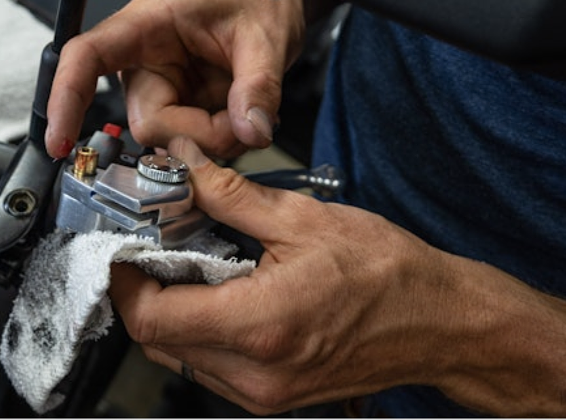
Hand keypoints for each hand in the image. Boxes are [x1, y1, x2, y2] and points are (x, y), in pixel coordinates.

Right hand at [45, 0, 304, 158]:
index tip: (60, 140)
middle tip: (243, 118)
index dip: (65, 97)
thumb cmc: (259, 2)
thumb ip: (259, 86)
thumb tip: (250, 130)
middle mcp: (144, 58)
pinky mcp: (177, 110)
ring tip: (244, 110)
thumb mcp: (265, 37)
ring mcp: (159, 88)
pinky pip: (188, 146)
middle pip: (145, 121)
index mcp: (147, 23)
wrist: (275, 12)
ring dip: (212, 138)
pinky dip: (218, 141)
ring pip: (167, 141)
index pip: (87, 57)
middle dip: (198, 132)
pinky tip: (237, 118)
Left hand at [109, 137, 565, 415]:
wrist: (442, 323)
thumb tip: (184, 169)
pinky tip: (220, 289)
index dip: (124, 278)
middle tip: (154, 245)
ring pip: (180, 354)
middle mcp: (254, 373)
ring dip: (171, 309)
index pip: (150, 316)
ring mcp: (264, 393)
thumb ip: (230, 196)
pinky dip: (200, 327)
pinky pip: (210, 364)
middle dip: (144, 290)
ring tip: (191, 262)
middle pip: (156, 338)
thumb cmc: (389, 274)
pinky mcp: (273, 395)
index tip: (123, 246)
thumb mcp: (303, 218)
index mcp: (258, 326)